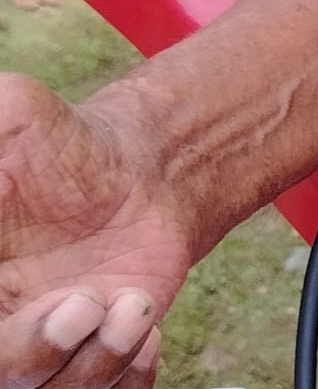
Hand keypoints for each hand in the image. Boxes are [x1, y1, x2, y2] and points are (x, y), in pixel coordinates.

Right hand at [0, 74, 188, 385]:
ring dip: (90, 365)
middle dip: (30, 351)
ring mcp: (36, 352)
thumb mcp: (13, 116)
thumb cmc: (63, 141)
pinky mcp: (88, 362)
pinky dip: (125, 375)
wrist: (139, 169)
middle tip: (83, 304)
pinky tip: (141, 322)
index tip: (11, 285)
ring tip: (130, 307)